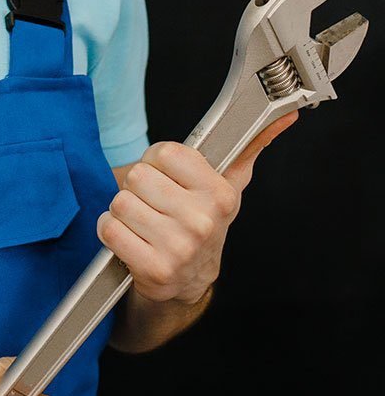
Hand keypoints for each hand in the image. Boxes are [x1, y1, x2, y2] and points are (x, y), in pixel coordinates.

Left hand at [98, 112, 298, 304]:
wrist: (190, 279)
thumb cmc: (202, 221)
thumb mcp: (228, 183)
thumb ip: (248, 146)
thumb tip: (285, 116)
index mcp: (220, 194)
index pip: (164, 152)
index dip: (157, 162)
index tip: (168, 177)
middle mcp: (202, 221)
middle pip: (137, 176)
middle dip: (138, 188)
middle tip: (155, 204)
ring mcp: (178, 248)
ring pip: (121, 202)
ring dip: (123, 211)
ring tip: (144, 222)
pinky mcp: (153, 269)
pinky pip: (109, 229)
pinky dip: (111, 231)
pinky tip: (132, 238)